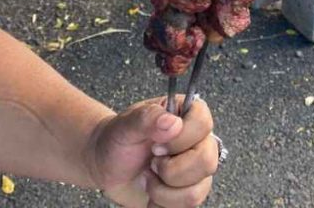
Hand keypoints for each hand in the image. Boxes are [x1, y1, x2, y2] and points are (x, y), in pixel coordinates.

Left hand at [92, 95, 218, 207]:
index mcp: (186, 115)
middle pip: (206, 161)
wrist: (108, 167)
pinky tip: (152, 191)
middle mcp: (198, 140)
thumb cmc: (118, 140)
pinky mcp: (190, 191)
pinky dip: (162, 203)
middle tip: (152, 163)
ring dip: (163, 190)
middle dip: (170, 170)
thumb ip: (148, 118)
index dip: (181, 138)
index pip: (203, 123)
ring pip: (197, 190)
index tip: (156, 144)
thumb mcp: (126, 125)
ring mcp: (196, 167)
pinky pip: (187, 206)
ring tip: (148, 177)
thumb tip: (172, 122)